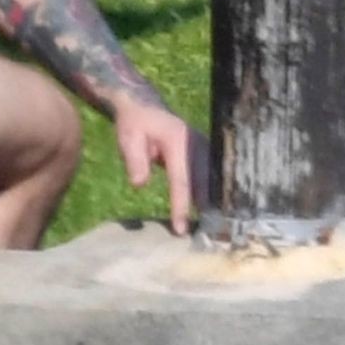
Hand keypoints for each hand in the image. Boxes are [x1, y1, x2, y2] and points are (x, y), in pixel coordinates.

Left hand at [111, 101, 207, 234]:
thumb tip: (139, 184)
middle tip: (208, 237)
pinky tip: (216, 214)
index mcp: (178, 141)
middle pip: (206, 182)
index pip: (182, 180)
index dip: (181, 205)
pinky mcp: (208, 153)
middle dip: (207, 210)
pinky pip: (214, 176)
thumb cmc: (135, 124)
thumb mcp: (128, 138)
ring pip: (215, 181)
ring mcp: (206, 147)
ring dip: (215, 204)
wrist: (145, 107)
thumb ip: (134, 160)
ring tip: (216, 232)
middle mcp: (198, 144)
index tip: (180, 229)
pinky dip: (215, 194)